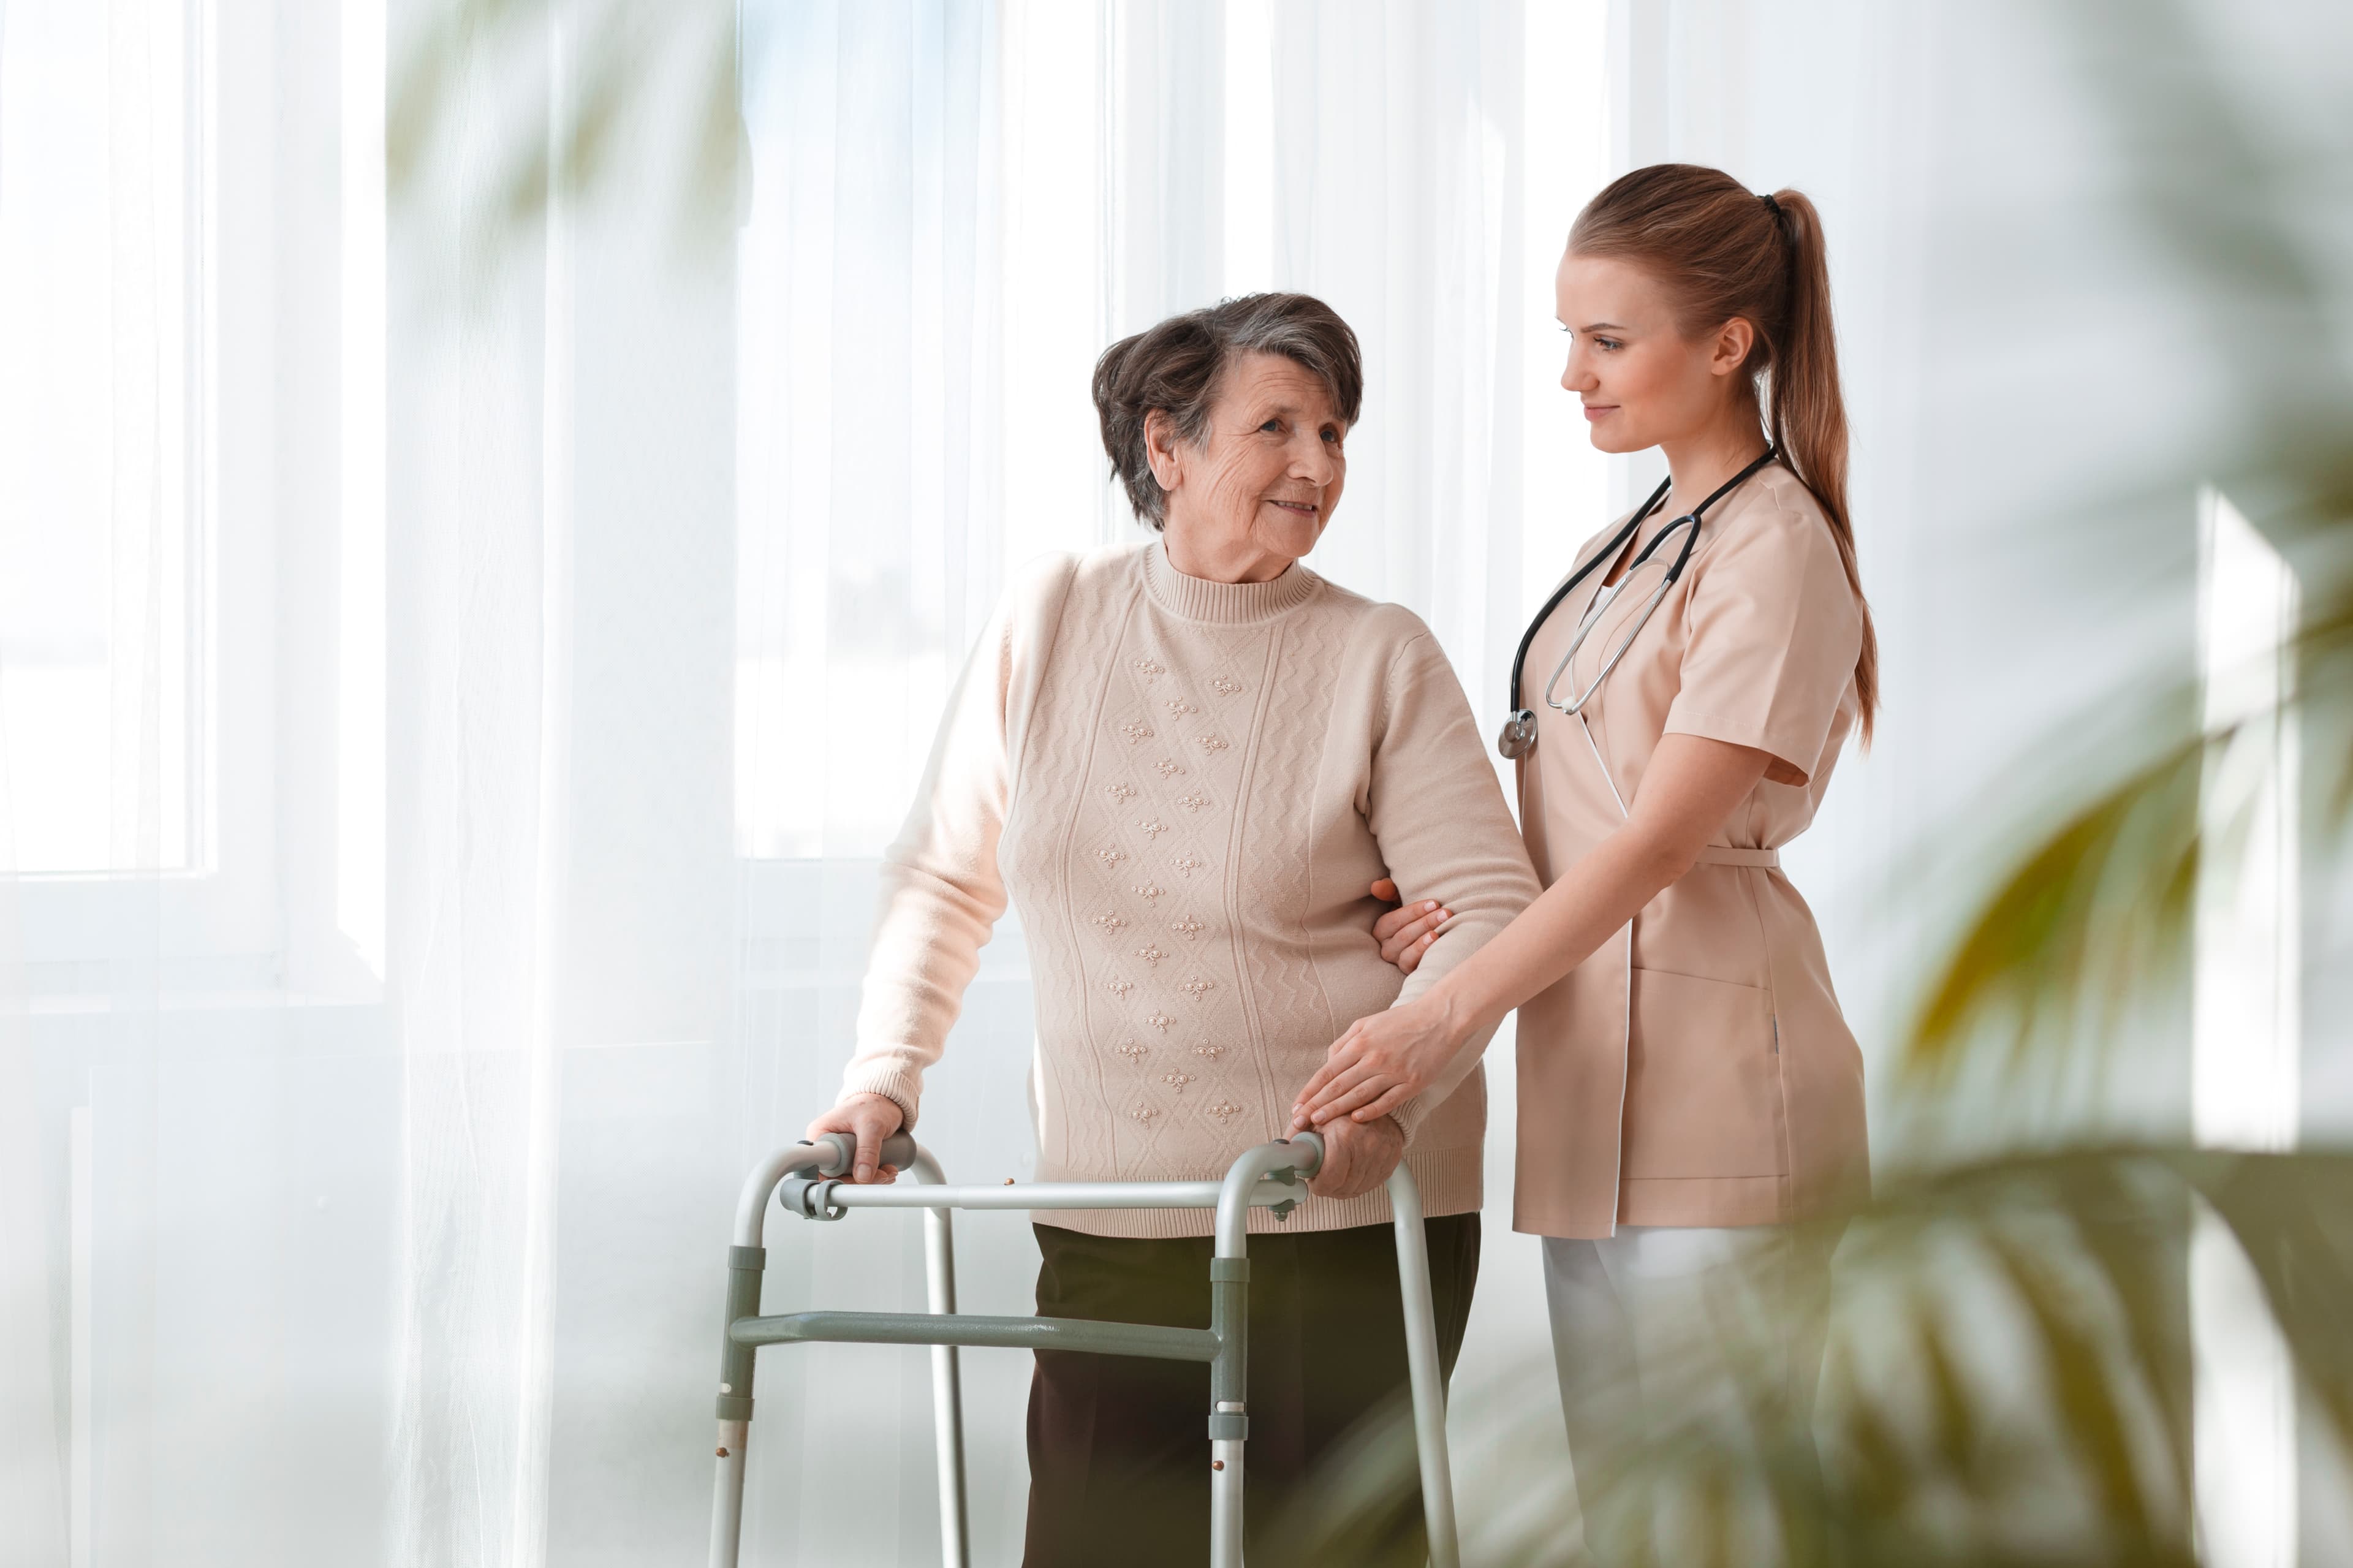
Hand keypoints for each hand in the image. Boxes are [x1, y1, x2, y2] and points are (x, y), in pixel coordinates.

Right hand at [804, 1093, 905, 1183]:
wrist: (888, 1099)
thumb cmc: (874, 1103)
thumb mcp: (872, 1125)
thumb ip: (868, 1150)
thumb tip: (863, 1176)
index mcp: (821, 1133)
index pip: (819, 1167)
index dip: (837, 1178)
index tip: (858, 1180)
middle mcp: (826, 1144)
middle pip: (837, 1175)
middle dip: (862, 1179)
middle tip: (882, 1175)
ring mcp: (839, 1151)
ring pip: (851, 1176)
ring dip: (872, 1178)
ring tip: (889, 1170)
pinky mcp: (851, 1156)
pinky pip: (859, 1172)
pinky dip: (875, 1175)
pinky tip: (887, 1170)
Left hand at [1291, 995, 1466, 1127]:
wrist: (1440, 1018)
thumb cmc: (1401, 1020)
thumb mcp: (1367, 1022)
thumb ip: (1345, 1042)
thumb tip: (1328, 1061)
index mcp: (1360, 1042)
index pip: (1327, 1072)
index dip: (1310, 1091)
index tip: (1297, 1105)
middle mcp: (1373, 1058)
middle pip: (1338, 1086)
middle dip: (1316, 1105)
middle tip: (1299, 1121)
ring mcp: (1393, 1072)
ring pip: (1358, 1096)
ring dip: (1336, 1111)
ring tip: (1318, 1123)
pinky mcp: (1412, 1083)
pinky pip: (1387, 1101)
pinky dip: (1370, 1111)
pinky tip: (1355, 1120)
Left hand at [1304, 1111, 1405, 1200]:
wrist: (1378, 1101)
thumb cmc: (1344, 1109)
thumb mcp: (1317, 1114)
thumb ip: (1297, 1130)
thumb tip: (1281, 1147)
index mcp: (1345, 1135)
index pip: (1330, 1178)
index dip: (1318, 1185)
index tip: (1313, 1182)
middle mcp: (1367, 1146)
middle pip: (1343, 1187)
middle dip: (1328, 1188)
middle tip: (1322, 1180)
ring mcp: (1382, 1154)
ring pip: (1358, 1189)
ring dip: (1343, 1188)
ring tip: (1335, 1175)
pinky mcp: (1391, 1160)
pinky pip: (1372, 1185)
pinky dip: (1360, 1184)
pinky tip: (1351, 1174)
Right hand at [1368, 877, 1452, 975]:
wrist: (1433, 938)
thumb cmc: (1415, 917)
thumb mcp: (1401, 901)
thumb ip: (1390, 891)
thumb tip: (1376, 886)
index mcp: (1382, 929)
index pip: (1393, 920)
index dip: (1413, 911)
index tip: (1434, 903)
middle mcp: (1386, 948)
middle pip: (1402, 936)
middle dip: (1424, 923)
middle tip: (1445, 913)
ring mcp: (1397, 962)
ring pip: (1406, 951)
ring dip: (1424, 940)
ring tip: (1438, 931)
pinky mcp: (1408, 972)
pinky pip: (1412, 965)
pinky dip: (1423, 954)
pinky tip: (1436, 944)